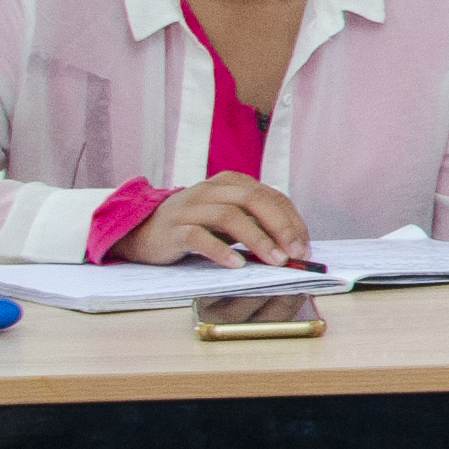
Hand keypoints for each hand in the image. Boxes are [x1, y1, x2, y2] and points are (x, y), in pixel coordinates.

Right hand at [113, 175, 312, 265]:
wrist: (143, 233)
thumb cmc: (195, 226)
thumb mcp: (229, 220)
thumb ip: (257, 224)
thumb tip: (295, 246)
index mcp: (230, 183)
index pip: (270, 196)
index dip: (292, 221)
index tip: (305, 245)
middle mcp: (210, 190)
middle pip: (253, 200)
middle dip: (280, 226)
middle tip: (295, 252)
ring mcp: (189, 208)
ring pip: (229, 216)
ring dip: (257, 240)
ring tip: (275, 261)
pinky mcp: (172, 229)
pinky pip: (199, 237)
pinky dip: (220, 251)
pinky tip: (236, 265)